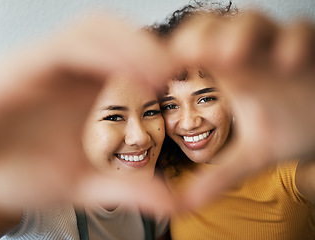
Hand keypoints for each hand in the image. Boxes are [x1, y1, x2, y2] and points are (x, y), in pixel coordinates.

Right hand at [0, 14, 174, 213]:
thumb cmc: (19, 173)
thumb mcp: (84, 184)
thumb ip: (128, 188)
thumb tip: (176, 202)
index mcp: (89, 91)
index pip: (135, 61)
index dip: (169, 70)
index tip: (197, 88)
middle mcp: (71, 71)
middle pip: (122, 36)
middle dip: (157, 51)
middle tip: (187, 75)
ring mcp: (47, 63)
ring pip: (96, 30)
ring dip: (134, 46)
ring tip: (163, 73)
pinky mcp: (22, 66)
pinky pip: (66, 48)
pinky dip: (99, 55)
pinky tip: (124, 76)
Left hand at [169, 12, 314, 207]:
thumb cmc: (289, 129)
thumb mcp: (250, 156)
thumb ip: (217, 177)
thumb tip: (181, 206)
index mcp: (226, 76)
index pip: (189, 48)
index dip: (171, 55)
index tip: (161, 78)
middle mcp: (247, 56)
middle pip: (211, 25)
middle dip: (200, 37)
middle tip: (193, 59)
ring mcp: (277, 48)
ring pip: (251, 19)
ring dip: (237, 33)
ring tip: (230, 60)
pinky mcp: (311, 50)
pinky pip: (300, 32)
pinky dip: (292, 41)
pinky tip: (287, 64)